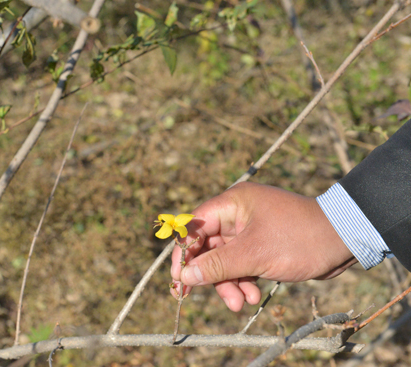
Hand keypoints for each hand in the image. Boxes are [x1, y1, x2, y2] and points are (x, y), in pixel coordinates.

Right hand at [170, 182, 356, 311]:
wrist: (344, 240)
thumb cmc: (299, 238)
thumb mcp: (255, 254)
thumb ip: (217, 266)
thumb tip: (185, 276)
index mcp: (232, 204)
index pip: (195, 226)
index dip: (183, 251)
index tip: (178, 277)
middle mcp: (238, 214)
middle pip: (207, 246)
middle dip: (209, 274)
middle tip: (195, 296)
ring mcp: (250, 231)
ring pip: (224, 259)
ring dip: (228, 282)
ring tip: (240, 303)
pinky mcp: (261, 245)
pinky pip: (241, 264)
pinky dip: (243, 281)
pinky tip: (253, 296)